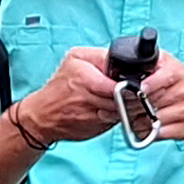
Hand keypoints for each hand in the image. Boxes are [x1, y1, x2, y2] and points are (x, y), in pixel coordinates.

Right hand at [11, 53, 128, 146]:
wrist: (41, 115)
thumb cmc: (59, 86)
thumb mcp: (75, 59)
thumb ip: (100, 56)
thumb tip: (124, 59)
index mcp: (84, 77)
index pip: (116, 84)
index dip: (130, 83)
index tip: (138, 81)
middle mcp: (88, 97)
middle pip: (123, 98)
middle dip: (135, 95)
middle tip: (142, 90)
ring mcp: (93, 114)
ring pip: (122, 111)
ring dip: (132, 107)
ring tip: (136, 99)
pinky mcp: (97, 127)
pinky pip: (117, 121)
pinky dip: (124, 116)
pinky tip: (124, 109)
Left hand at [129, 53, 183, 150]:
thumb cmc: (183, 84)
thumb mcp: (169, 65)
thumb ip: (149, 63)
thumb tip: (122, 67)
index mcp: (177, 73)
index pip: (156, 80)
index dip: (142, 87)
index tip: (134, 90)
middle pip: (150, 102)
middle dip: (132, 105)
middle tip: (124, 105)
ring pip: (153, 119)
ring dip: (138, 121)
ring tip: (134, 116)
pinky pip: (160, 133)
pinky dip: (149, 133)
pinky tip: (146, 127)